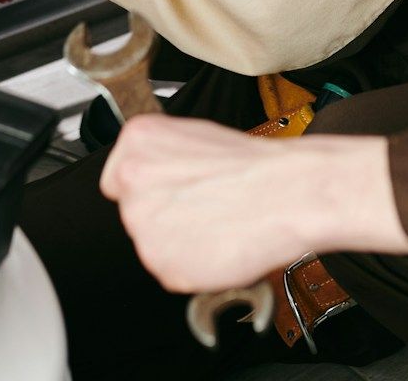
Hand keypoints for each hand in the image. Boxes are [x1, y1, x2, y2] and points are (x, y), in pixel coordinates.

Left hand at [100, 117, 407, 292]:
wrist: (290, 192)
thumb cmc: (256, 165)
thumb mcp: (197, 136)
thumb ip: (161, 157)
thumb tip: (154, 173)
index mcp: (138, 141)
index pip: (117, 178)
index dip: (149, 189)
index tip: (168, 192)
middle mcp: (132, 181)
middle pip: (134, 212)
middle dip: (165, 214)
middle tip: (204, 206)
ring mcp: (144, 225)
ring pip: (153, 243)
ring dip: (179, 241)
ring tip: (218, 222)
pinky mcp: (163, 265)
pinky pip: (172, 271)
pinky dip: (194, 265)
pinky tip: (220, 242)